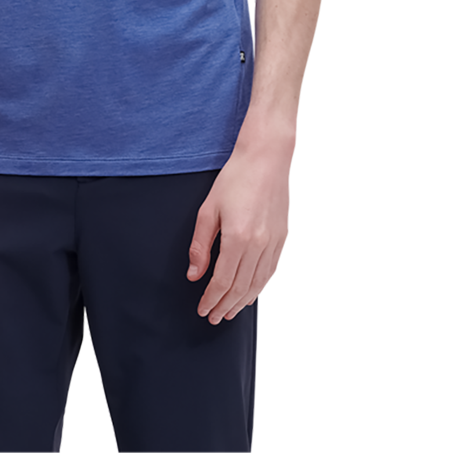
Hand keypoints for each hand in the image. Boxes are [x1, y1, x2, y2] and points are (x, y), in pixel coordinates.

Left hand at [187, 144, 289, 322]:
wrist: (265, 159)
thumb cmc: (238, 176)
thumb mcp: (208, 209)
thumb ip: (200, 244)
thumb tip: (194, 271)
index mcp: (238, 237)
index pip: (222, 281)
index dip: (211, 299)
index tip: (203, 308)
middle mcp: (259, 244)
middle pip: (240, 288)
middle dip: (225, 306)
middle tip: (214, 316)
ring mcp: (273, 243)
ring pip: (257, 284)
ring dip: (242, 302)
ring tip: (230, 311)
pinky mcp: (281, 239)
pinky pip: (269, 272)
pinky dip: (258, 287)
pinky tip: (250, 292)